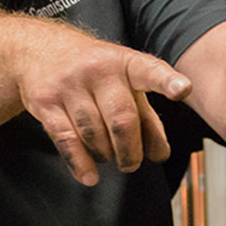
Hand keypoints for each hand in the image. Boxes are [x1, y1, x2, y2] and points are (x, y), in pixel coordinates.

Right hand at [15, 25, 192, 185]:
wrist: (42, 50)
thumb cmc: (95, 71)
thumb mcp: (124, 82)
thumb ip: (146, 115)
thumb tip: (159, 153)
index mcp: (124, 62)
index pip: (149, 70)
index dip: (167, 81)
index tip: (183, 89)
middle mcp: (97, 70)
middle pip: (121, 119)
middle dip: (130, 150)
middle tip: (132, 163)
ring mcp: (69, 84)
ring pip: (93, 134)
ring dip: (105, 154)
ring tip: (107, 154)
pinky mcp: (46, 102)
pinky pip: (66, 140)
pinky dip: (80, 163)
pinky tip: (89, 174)